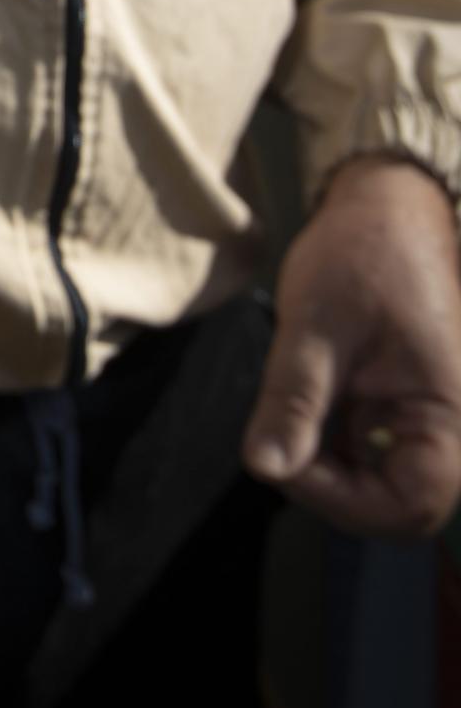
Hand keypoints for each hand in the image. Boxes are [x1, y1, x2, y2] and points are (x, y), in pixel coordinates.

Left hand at [242, 153, 460, 536]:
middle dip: (330, 487)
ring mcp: (423, 418)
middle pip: (394, 503)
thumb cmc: (363, 252)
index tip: (285, 463)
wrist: (385, 202)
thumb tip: (266, 468)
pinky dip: (326, 439)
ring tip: (289, 412)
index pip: (410, 505)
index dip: (343, 502)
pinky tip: (300, 404)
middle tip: (278, 444)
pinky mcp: (398, 405)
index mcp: (449, 415)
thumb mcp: (317, 325)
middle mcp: (447, 426)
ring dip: (324, 463)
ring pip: (375, 479)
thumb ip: (294, 400)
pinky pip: (365, 448)